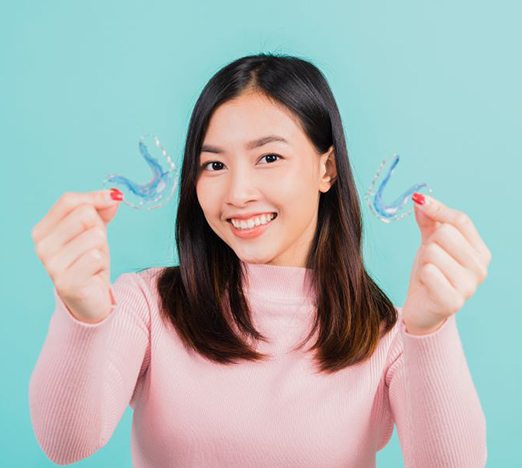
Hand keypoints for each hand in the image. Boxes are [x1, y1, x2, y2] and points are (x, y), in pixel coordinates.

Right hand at [32, 189, 122, 322]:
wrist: (91, 296)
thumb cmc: (89, 260)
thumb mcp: (95, 229)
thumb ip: (101, 208)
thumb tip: (114, 195)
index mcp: (42, 230)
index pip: (69, 200)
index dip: (95, 197)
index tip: (114, 199)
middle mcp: (42, 246)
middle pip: (84, 215)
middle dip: (98, 228)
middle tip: (94, 246)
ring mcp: (51, 265)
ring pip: (94, 235)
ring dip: (101, 248)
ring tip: (92, 260)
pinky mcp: (66, 282)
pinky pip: (95, 257)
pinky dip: (101, 263)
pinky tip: (93, 273)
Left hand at [401, 193, 491, 334]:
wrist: (422, 309)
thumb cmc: (430, 274)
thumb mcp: (431, 244)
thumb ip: (429, 221)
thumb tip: (420, 199)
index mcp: (480, 251)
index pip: (461, 220)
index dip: (437, 208)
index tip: (418, 202)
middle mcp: (480, 268)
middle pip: (446, 234)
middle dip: (429, 244)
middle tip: (428, 260)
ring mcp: (469, 286)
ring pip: (433, 252)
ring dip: (423, 262)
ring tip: (428, 274)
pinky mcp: (453, 301)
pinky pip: (429, 271)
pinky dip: (421, 276)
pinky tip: (426, 286)